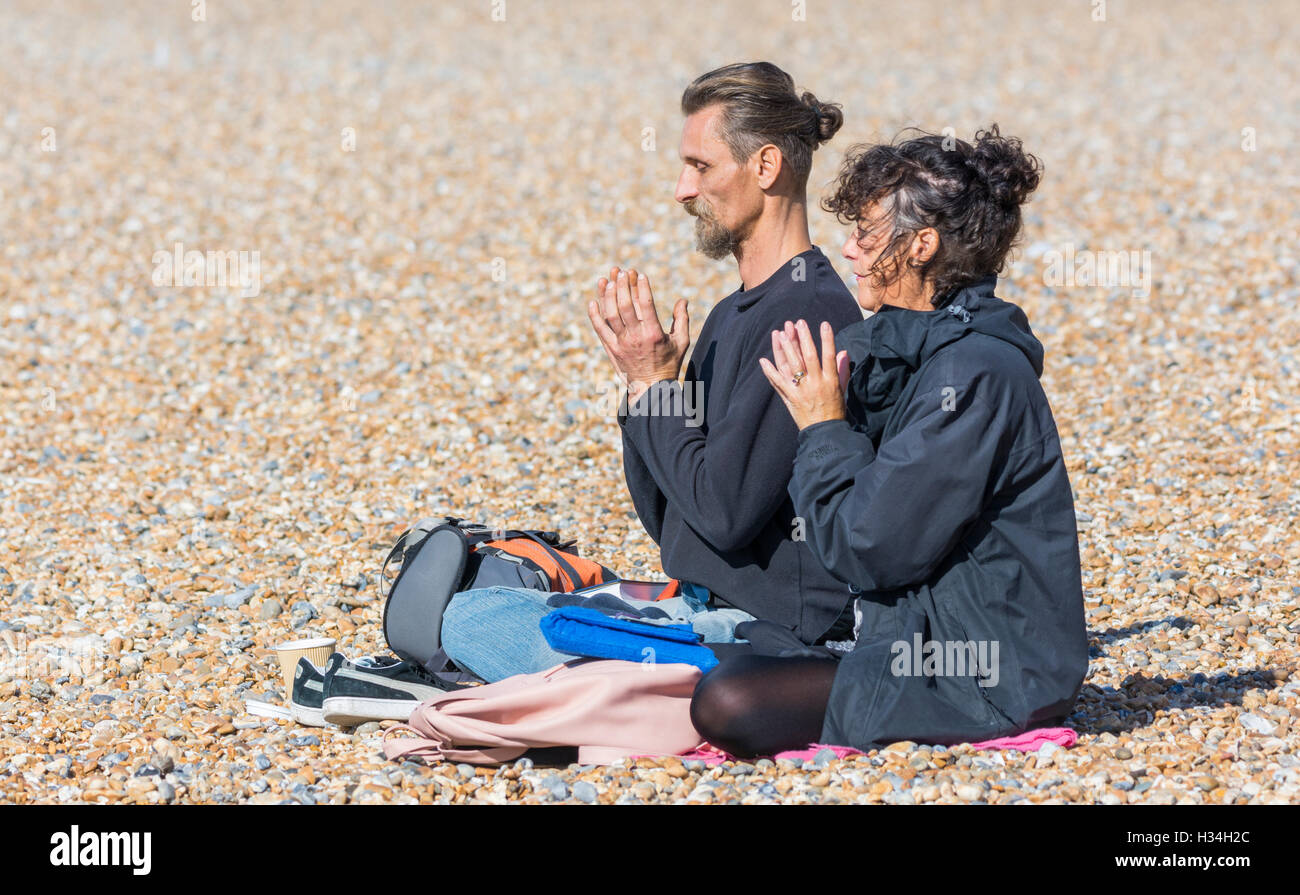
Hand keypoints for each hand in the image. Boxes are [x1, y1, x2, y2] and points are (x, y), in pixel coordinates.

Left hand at [588, 267, 689, 402]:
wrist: (650, 388)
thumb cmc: (669, 363)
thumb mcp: (681, 342)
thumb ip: (682, 320)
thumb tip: (682, 300)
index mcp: (653, 334)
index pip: (645, 304)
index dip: (641, 287)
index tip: (640, 274)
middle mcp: (635, 337)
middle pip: (625, 305)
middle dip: (622, 285)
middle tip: (622, 272)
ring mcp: (620, 343)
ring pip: (610, 314)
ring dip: (607, 295)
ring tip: (607, 280)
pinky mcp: (611, 348)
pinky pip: (599, 329)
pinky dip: (594, 315)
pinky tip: (593, 301)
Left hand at [758, 319, 850, 429]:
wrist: (824, 433)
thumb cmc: (835, 411)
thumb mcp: (842, 390)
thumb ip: (842, 370)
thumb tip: (844, 352)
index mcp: (830, 382)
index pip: (828, 356)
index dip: (827, 339)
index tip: (824, 324)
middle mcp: (814, 384)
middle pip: (807, 357)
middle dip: (801, 338)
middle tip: (796, 323)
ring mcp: (800, 391)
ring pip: (791, 366)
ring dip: (784, 349)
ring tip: (780, 333)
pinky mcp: (789, 399)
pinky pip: (777, 384)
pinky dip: (769, 372)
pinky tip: (763, 360)